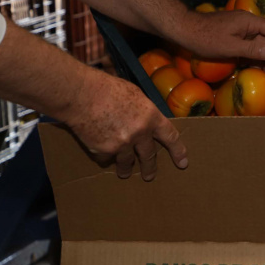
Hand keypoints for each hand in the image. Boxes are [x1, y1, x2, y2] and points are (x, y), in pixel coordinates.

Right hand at [63, 73, 187, 179]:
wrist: (81, 95)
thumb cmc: (105, 88)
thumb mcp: (133, 94)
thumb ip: (143, 110)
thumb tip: (146, 120)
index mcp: (150, 116)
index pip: (170, 137)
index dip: (178, 151)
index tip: (183, 163)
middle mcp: (140, 133)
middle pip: (149, 156)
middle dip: (150, 168)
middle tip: (150, 176)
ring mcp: (123, 144)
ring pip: (127, 163)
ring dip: (126, 169)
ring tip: (125, 174)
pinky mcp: (105, 151)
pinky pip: (106, 158)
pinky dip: (104, 156)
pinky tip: (99, 151)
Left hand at [174, 10, 264, 76]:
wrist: (184, 30)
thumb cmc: (206, 38)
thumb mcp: (229, 47)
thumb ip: (251, 50)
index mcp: (249, 22)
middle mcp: (247, 23)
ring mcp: (239, 28)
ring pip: (256, 44)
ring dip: (258, 59)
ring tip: (259, 76)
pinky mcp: (231, 34)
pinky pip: (246, 45)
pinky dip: (248, 57)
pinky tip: (246, 69)